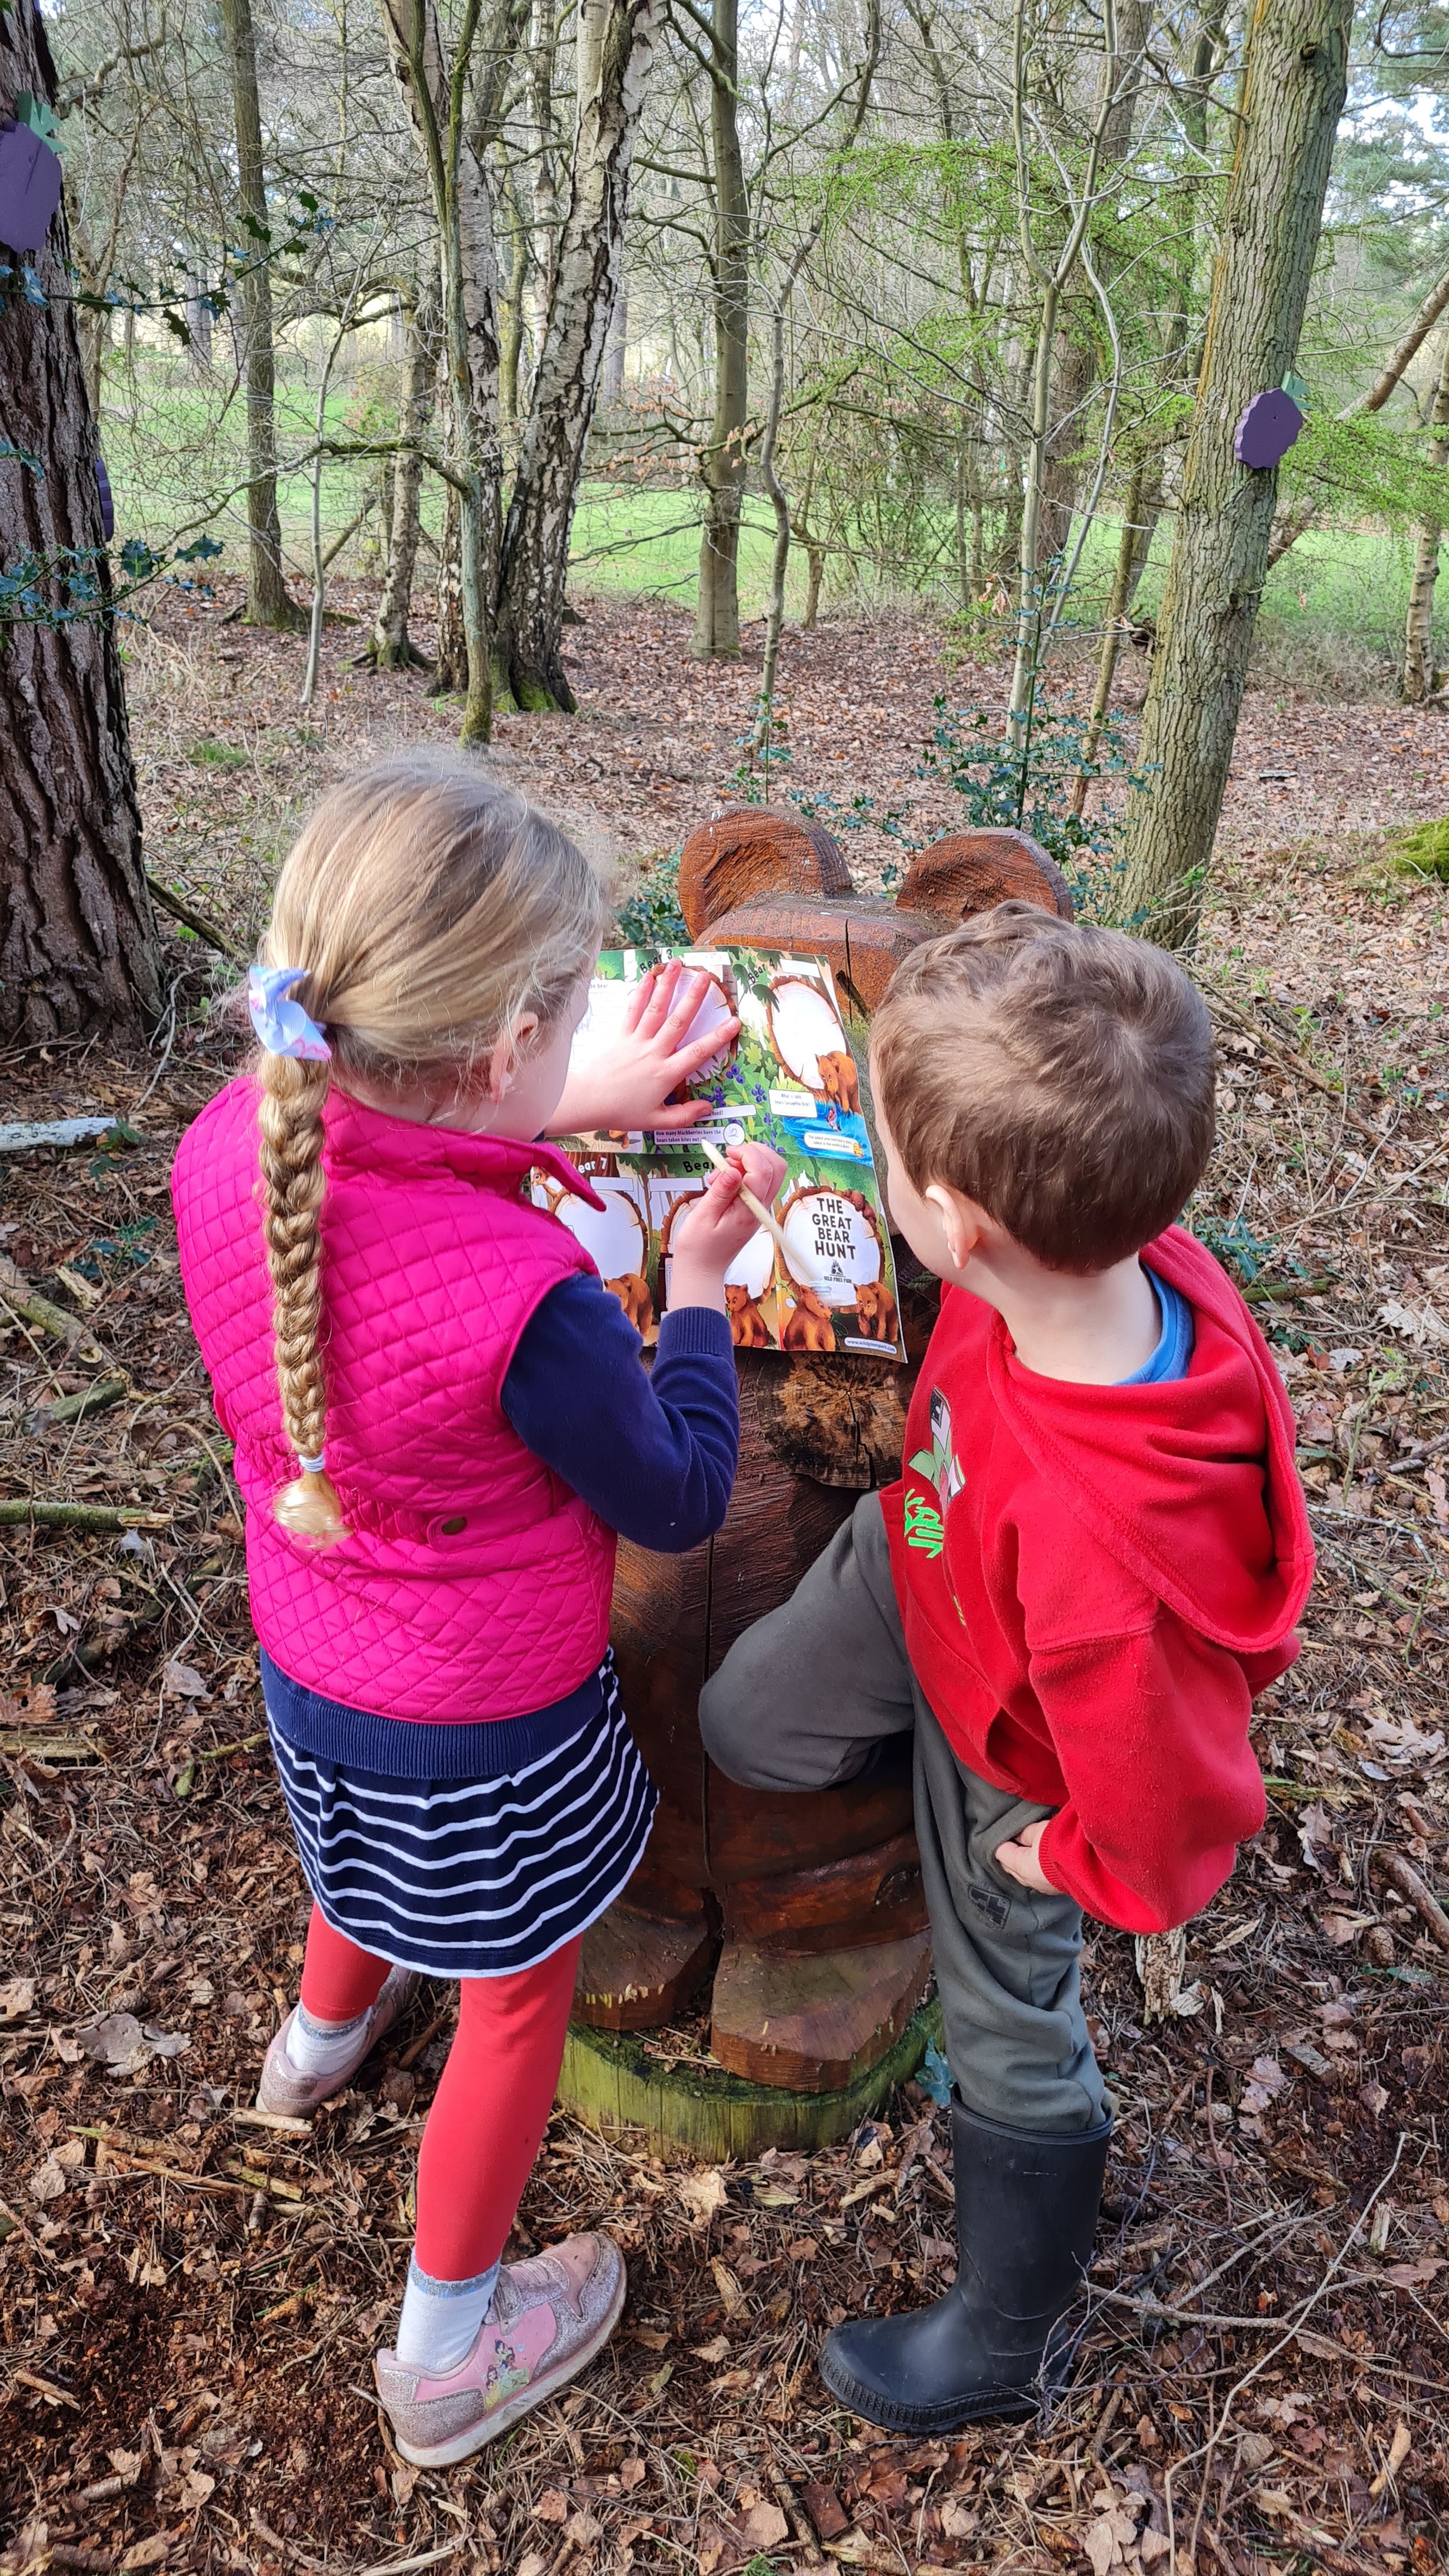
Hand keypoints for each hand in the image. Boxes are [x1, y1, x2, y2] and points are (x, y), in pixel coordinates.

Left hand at [547, 960, 739, 1136]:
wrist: (589, 1101)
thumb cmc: (622, 1112)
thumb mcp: (657, 1121)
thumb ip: (684, 1115)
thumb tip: (708, 1108)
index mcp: (666, 1074)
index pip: (697, 1053)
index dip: (717, 1037)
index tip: (733, 1022)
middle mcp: (654, 1052)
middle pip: (678, 1021)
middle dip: (694, 997)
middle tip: (707, 978)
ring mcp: (637, 1041)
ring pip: (656, 1009)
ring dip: (668, 985)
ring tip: (678, 964)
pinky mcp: (622, 1035)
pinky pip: (633, 1010)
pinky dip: (641, 992)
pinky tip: (649, 976)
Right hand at [669, 1143, 787, 1311]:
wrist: (703, 1267)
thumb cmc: (700, 1247)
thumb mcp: (704, 1216)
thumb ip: (721, 1191)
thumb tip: (734, 1169)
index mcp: (749, 1210)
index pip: (763, 1171)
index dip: (747, 1154)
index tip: (728, 1154)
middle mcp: (759, 1207)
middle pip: (775, 1167)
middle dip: (754, 1153)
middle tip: (729, 1158)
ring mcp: (758, 1207)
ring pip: (768, 1172)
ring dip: (746, 1163)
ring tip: (720, 1173)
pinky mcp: (752, 1208)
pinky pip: (756, 1182)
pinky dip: (742, 1173)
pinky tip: (722, 1181)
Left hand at [992, 1817, 1059, 1895]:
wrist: (1091, 1861)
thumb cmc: (1064, 1843)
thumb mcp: (1040, 1831)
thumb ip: (1025, 1833)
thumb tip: (1018, 1834)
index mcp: (1021, 1866)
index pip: (1001, 1853)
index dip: (1000, 1841)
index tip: (1002, 1832)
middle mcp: (1029, 1880)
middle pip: (1010, 1867)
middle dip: (1009, 1854)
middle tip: (1010, 1840)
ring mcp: (1043, 1886)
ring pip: (1024, 1875)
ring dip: (1022, 1864)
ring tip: (1024, 1850)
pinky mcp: (1056, 1888)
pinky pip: (1038, 1878)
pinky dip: (1035, 1870)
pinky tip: (1038, 1862)